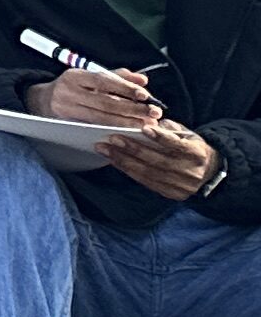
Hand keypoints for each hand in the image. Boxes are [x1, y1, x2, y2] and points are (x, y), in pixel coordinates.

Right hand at [30, 60, 166, 129]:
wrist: (41, 102)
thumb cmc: (72, 88)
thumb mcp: (89, 77)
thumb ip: (117, 77)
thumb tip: (142, 80)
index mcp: (74, 76)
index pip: (103, 80)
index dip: (124, 87)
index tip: (145, 95)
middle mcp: (68, 92)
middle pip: (104, 102)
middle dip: (132, 108)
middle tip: (153, 113)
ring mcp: (66, 110)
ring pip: (101, 118)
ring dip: (127, 122)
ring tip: (146, 124)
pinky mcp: (67, 125)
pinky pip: (95, 128)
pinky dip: (114, 129)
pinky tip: (128, 131)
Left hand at [101, 119, 220, 200]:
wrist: (210, 174)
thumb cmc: (192, 148)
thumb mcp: (188, 135)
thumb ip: (170, 129)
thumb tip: (150, 122)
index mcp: (196, 153)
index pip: (177, 145)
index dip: (161, 138)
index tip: (144, 129)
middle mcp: (190, 171)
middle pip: (158, 160)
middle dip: (133, 149)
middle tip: (112, 139)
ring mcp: (181, 185)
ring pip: (149, 173)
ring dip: (124, 161)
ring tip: (105, 150)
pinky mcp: (172, 193)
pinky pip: (147, 182)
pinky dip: (129, 171)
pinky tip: (115, 161)